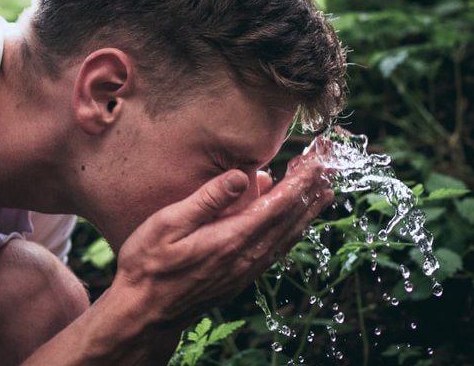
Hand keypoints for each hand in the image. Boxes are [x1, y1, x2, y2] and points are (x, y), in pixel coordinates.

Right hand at [111, 153, 333, 324]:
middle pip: (290, 219)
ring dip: (307, 211)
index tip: (318, 161)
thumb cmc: (149, 264)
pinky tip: (294, 223)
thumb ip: (207, 199)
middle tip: (330, 167)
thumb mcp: (168, 224)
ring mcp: (245, 269)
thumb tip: (241, 176)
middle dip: (312, 191)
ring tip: (325, 191)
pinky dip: (292, 231)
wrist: (143, 312)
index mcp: (232, 238)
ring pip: (287, 236)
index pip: (278, 204)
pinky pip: (276, 249)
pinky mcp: (240, 277)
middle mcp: (246, 256)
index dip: (301, 181)